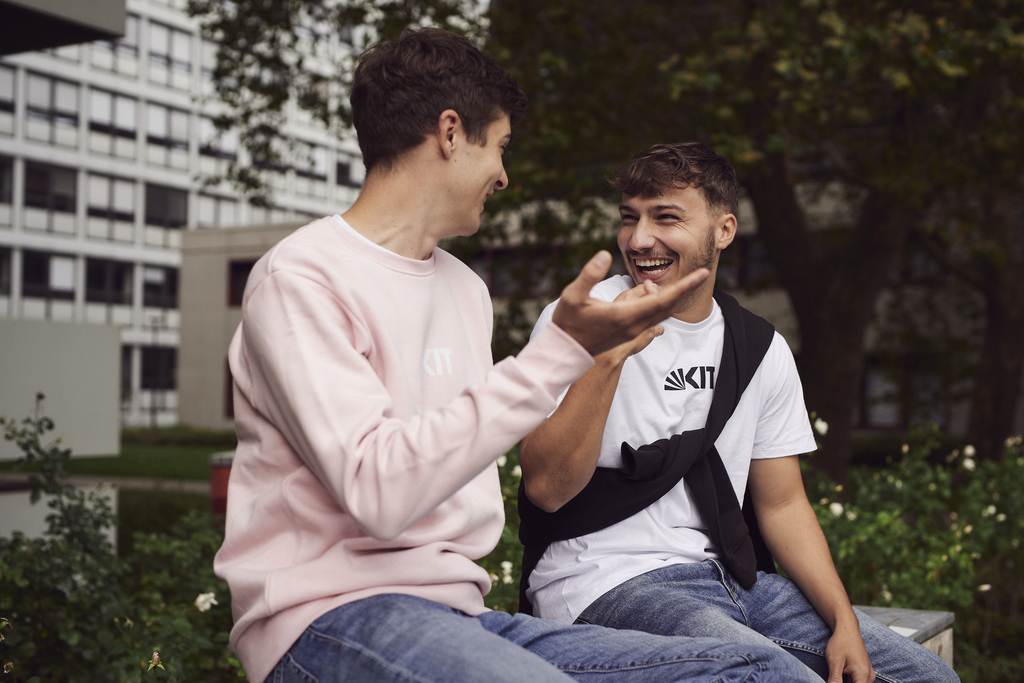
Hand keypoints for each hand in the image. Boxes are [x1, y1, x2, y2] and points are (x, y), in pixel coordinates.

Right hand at [552, 251, 708, 355]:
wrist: (565, 351)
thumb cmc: (568, 322)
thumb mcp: (573, 295)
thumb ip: (589, 274)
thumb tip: (604, 254)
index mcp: (625, 315)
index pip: (663, 299)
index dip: (684, 286)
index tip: (701, 274)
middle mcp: (634, 325)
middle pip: (668, 306)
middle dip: (686, 290)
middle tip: (701, 274)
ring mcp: (633, 331)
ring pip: (662, 313)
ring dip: (675, 298)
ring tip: (683, 282)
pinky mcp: (629, 333)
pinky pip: (655, 319)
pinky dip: (664, 306)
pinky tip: (665, 299)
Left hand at [825, 624, 874, 682]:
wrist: (847, 628)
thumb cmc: (841, 642)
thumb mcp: (835, 662)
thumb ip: (835, 679)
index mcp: (863, 674)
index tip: (836, 679)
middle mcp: (869, 676)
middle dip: (843, 682)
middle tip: (837, 672)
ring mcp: (867, 674)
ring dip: (845, 681)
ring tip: (838, 670)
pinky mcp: (864, 672)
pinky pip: (856, 681)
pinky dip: (846, 680)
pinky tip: (839, 672)